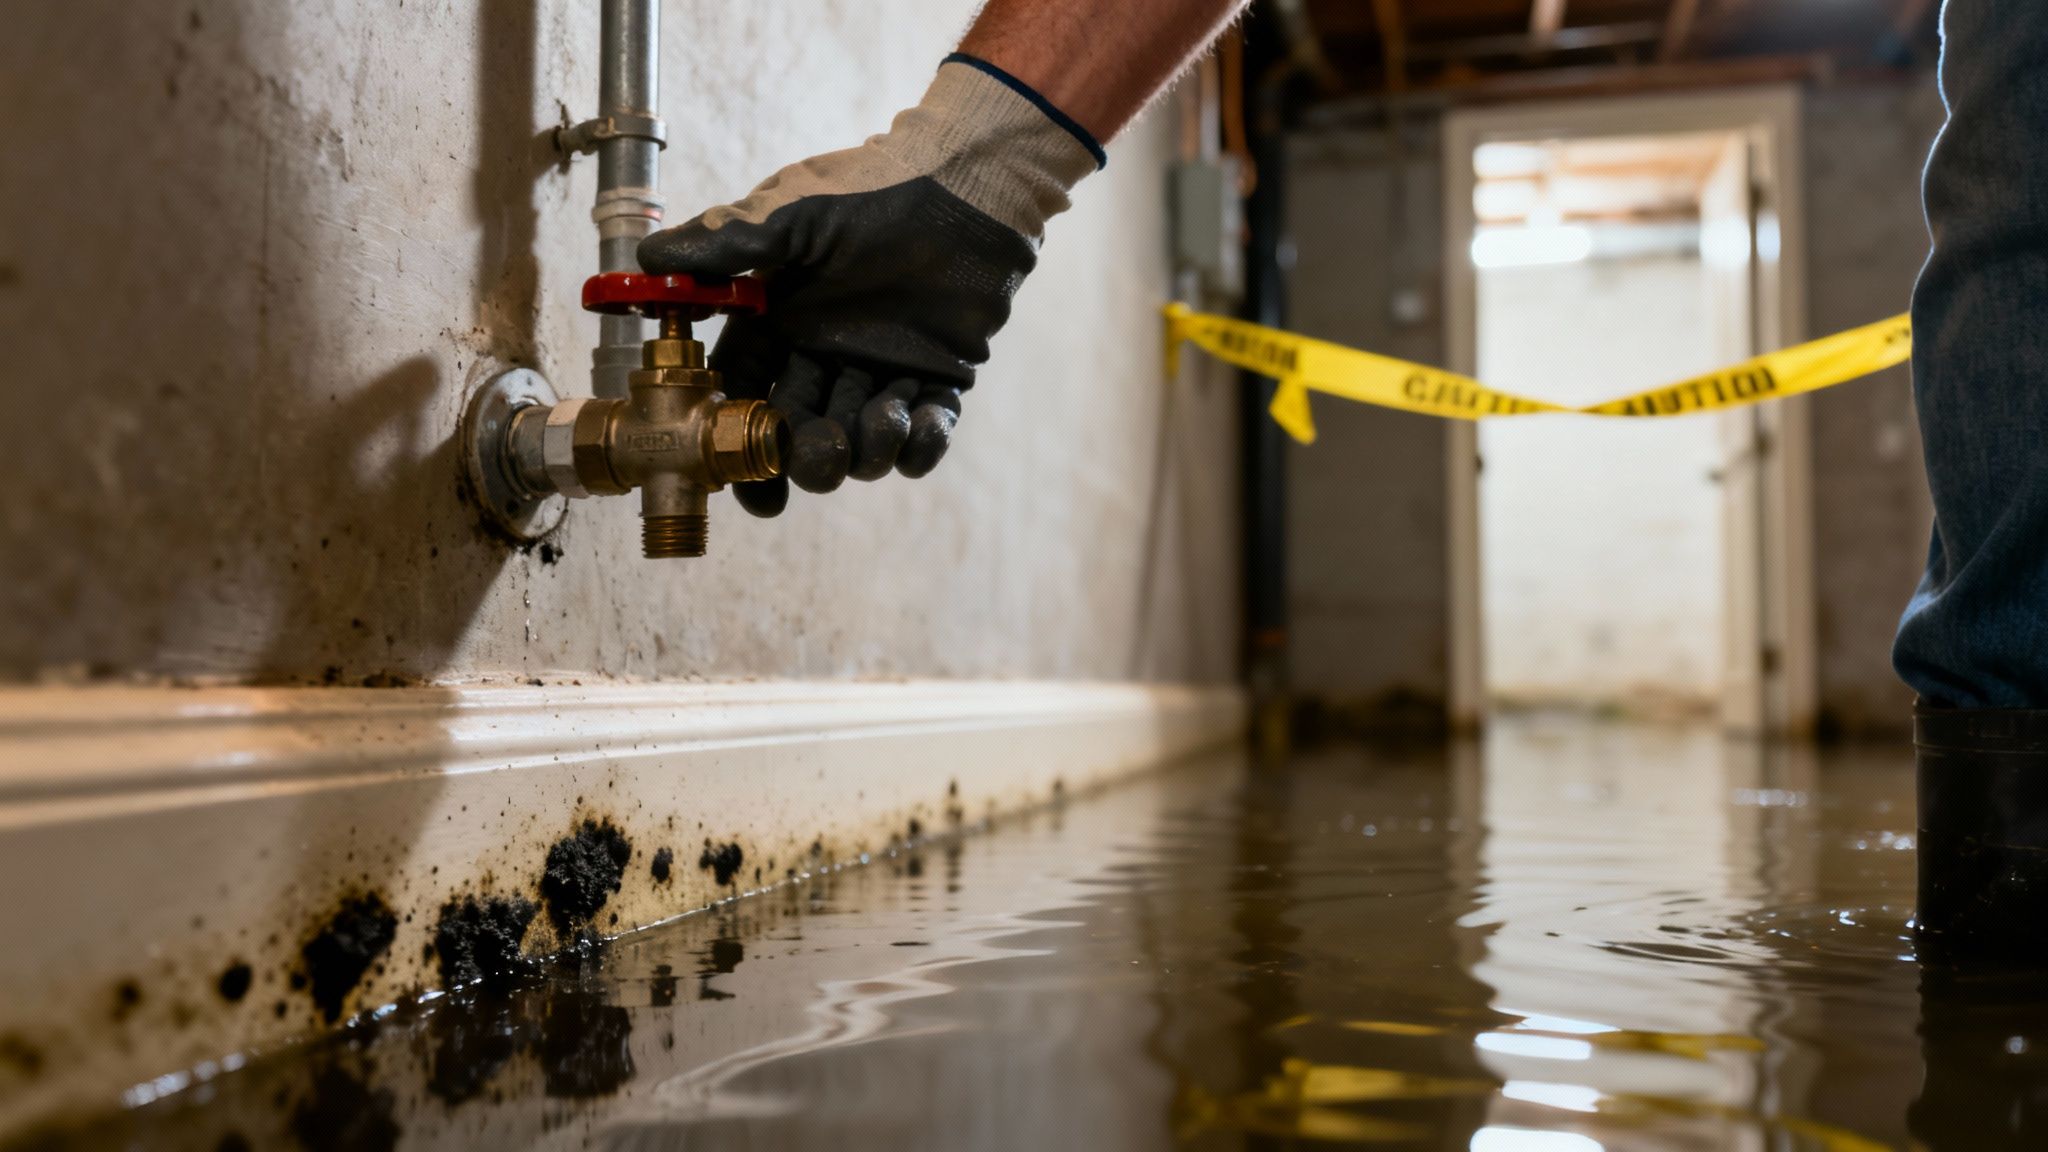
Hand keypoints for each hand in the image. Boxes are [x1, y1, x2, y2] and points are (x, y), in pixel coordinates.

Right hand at [638, 55, 1101, 515]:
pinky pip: (928, 430)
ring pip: (863, 442)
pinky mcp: (941, 376)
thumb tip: (648, 259)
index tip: (740, 474)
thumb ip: (728, 245)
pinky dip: (924, 442)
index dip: (737, 438)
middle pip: (802, 432)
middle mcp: (827, 354)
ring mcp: (884, 369)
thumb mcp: (794, 215)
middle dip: (808, 456)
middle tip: (818, 455)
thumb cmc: (873, 189)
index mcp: (782, 324)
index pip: (746, 394)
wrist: (964, 180)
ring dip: (868, 449)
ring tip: (885, 416)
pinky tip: (918, 426)